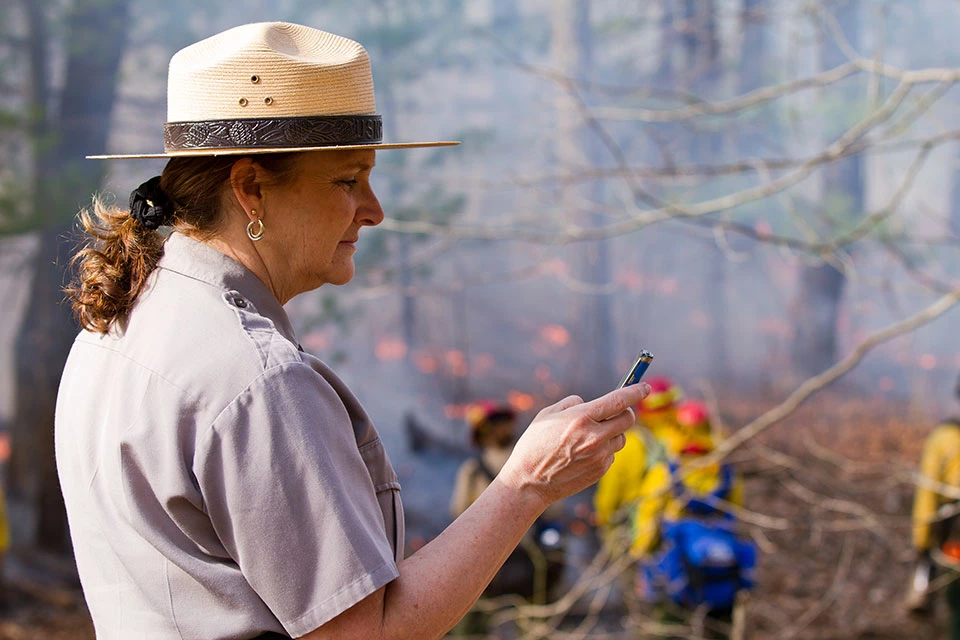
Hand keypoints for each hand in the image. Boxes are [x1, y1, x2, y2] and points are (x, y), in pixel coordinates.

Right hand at [498, 383, 649, 508]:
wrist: (529, 482)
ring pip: (621, 438)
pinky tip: (584, 453)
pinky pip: (611, 454)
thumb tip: (590, 402)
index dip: (635, 391)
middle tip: (615, 411)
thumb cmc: (534, 445)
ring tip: (590, 436)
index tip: (644, 387)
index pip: (619, 400)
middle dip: (626, 412)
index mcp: (581, 417)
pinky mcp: (600, 470)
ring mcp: (599, 456)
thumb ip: (572, 403)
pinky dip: (604, 450)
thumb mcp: (547, 414)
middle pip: (628, 419)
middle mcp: (594, 437)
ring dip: (613, 433)